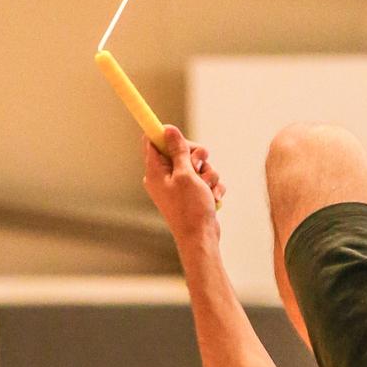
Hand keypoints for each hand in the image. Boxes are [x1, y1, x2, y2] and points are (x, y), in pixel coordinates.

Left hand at [142, 125, 226, 241]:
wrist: (200, 237)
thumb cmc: (190, 208)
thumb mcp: (186, 175)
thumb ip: (178, 151)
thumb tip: (168, 129)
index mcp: (155, 171)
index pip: (153, 141)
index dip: (168, 136)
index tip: (182, 138)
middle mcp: (165, 177)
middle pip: (181, 151)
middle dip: (198, 157)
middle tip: (201, 164)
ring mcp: (179, 186)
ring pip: (198, 165)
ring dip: (209, 174)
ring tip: (208, 188)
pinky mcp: (192, 193)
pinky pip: (205, 179)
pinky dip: (212, 186)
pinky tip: (213, 197)